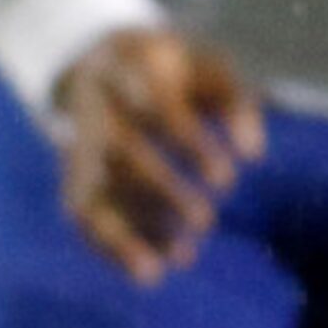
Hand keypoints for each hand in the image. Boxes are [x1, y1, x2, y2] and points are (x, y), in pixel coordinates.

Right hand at [52, 27, 265, 286]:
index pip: (159, 111)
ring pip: (92, 192)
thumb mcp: (213, 66)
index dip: (192, 148)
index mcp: (131, 67)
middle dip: (162, 194)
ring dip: (123, 234)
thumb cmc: (177, 65)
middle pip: (123, 156)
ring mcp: (77, 141)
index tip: (228, 181)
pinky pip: (82, 212)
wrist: (106, 56)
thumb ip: (238, 104)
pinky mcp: (72, 171)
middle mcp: (96, 107)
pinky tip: (146, 270)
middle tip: (206, 223)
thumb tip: (255, 155)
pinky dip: (108, 245)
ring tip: (161, 271)